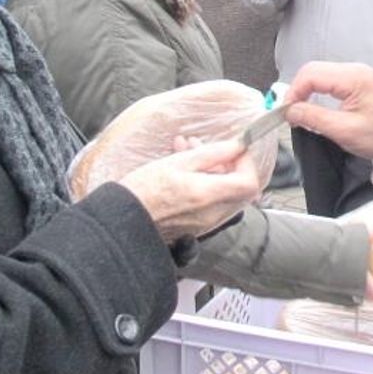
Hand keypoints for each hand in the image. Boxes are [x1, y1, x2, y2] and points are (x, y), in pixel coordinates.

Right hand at [119, 137, 260, 241]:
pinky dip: (205, 184)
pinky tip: (182, 169)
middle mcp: (212, 214)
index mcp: (209, 195)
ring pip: (224, 193)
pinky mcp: (196, 227)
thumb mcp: (178, 161)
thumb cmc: (143, 191)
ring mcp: (206, 223)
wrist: (123, 221)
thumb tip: (237, 146)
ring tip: (187, 151)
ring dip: (213, 170)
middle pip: (239, 188)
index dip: (246, 163)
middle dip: (227, 163)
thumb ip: (212, 153)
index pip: (249, 182)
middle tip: (207, 148)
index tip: (235, 149)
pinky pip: (211, 203)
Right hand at [285, 62, 372, 161]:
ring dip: (306, 90)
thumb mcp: (345, 131)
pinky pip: (329, 79)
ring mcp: (356, 73)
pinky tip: (313, 106)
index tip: (285, 112)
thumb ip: (314, 118)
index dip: (293, 92)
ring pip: (319, 74)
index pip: (311, 74)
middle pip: (313, 70)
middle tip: (290, 113)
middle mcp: (354, 69)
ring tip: (300, 112)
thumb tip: (289, 111)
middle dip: (297, 90)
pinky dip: (316, 91)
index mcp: (353, 78)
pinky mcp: (357, 81)